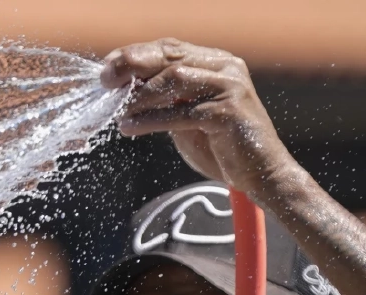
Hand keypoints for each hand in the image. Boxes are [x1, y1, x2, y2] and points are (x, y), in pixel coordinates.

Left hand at [101, 39, 299, 197]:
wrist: (260, 174)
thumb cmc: (220, 147)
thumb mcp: (187, 117)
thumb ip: (164, 101)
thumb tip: (125, 91)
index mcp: (215, 63)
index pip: (169, 48)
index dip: (135, 54)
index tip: (107, 68)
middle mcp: (225, 68)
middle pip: (170, 56)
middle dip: (133, 66)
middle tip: (105, 81)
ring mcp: (230, 88)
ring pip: (175, 79)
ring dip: (140, 96)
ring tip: (119, 112)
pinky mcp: (229, 113)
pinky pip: (182, 112)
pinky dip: (152, 120)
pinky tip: (130, 127)